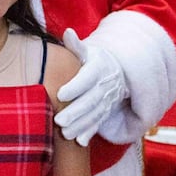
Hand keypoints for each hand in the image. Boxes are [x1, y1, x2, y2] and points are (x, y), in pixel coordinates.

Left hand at [55, 28, 130, 146]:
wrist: (117, 72)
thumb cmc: (93, 60)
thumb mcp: (87, 51)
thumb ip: (76, 46)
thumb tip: (68, 32)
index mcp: (98, 68)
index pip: (87, 78)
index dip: (75, 86)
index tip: (60, 94)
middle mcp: (104, 86)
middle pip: (91, 100)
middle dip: (76, 112)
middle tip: (58, 121)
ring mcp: (107, 100)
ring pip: (95, 115)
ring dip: (81, 126)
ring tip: (64, 134)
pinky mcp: (106, 112)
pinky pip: (99, 123)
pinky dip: (90, 133)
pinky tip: (80, 142)